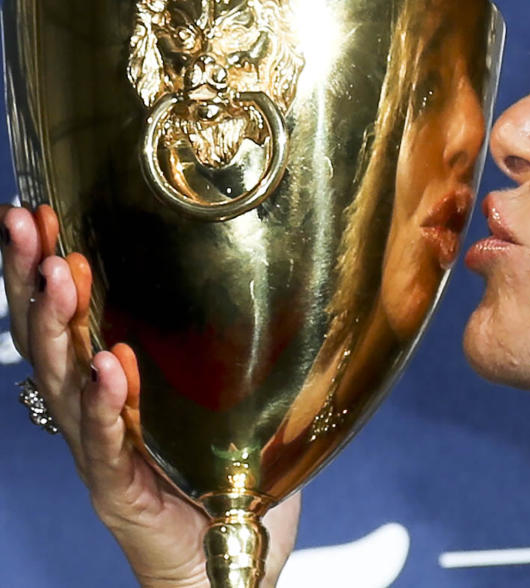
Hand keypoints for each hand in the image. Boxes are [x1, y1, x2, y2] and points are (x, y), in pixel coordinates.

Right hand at [1, 205, 300, 586]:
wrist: (226, 568)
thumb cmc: (224, 480)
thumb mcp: (223, 398)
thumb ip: (226, 349)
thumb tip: (271, 276)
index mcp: (112, 387)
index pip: (66, 318)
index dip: (42, 266)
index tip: (37, 208)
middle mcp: (94, 415)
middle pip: (49, 340)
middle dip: (32, 277)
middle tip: (27, 221)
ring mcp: (102, 455)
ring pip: (64, 385)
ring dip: (60, 326)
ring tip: (60, 274)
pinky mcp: (123, 494)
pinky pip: (107, 446)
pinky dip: (106, 404)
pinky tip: (107, 365)